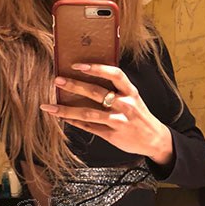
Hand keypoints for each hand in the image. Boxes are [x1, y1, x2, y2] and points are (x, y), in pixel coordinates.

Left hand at [40, 63, 172, 164]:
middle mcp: (125, 105)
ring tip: (50, 106)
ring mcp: (118, 121)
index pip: (115, 75)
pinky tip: (62, 118)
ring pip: (88, 113)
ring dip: (66, 110)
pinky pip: (90, 127)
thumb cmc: (139, 116)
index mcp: (131, 92)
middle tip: (57, 80)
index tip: (78, 65)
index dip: (97, 68)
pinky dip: (75, 122)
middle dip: (74, 85)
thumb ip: (116, 90)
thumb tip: (88, 79)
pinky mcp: (112, 135)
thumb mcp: (133, 98)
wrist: (154, 140)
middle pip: (96, 92)